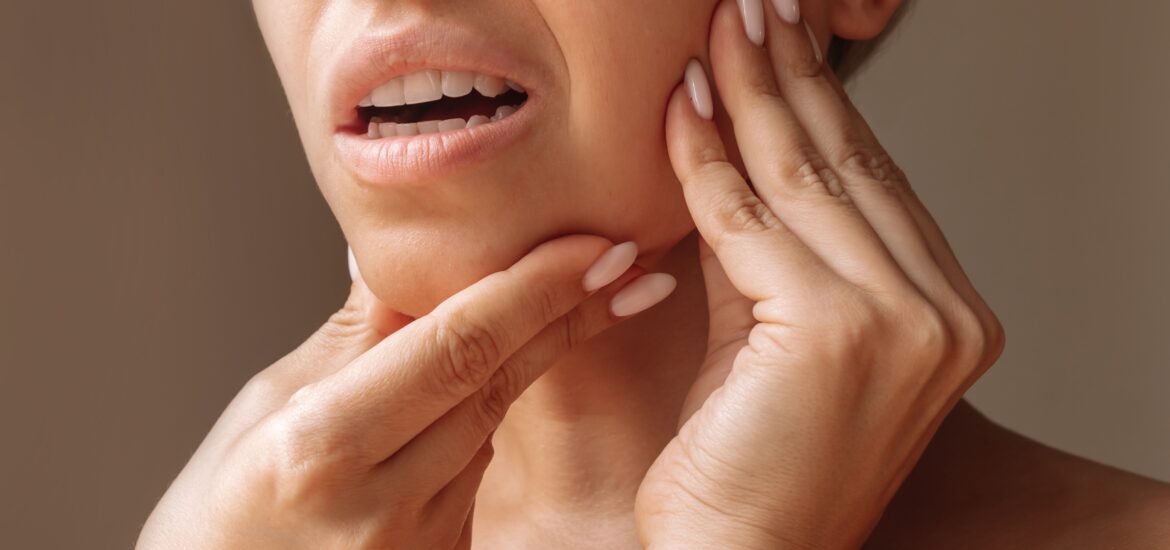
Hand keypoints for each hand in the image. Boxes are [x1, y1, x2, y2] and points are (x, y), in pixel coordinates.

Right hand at [137, 235, 672, 548]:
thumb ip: (351, 336)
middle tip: (627, 259)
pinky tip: (499, 373)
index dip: (533, 289)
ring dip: (534, 355)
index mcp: (322, 449)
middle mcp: (381, 504)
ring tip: (590, 293)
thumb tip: (399, 257)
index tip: (591, 245)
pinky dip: (487, 411)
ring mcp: (417, 542)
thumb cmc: (214, 516)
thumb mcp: (264, 406)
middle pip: (494, 381)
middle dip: (567, 312)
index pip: (456, 348)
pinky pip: (475, 467)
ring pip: (490, 421)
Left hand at [634, 2, 1004, 547]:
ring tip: (717, 31)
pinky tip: (685, 105)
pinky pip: (750, 219)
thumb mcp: (772, 341)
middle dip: (792, 76)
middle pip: (850, 165)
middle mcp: (946, 315)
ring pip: (805, 177)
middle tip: (752, 9)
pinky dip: (708, 158)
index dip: (825, 105)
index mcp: (947, 316)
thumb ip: (768, 254)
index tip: (784, 44)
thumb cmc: (747, 468)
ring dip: (753, 92)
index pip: (876, 183)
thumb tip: (733, 152)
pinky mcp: (839, 329)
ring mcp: (905, 321)